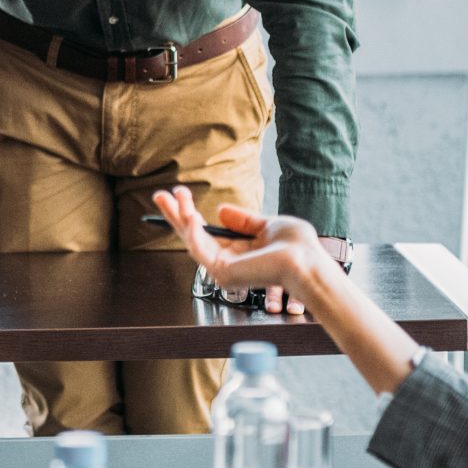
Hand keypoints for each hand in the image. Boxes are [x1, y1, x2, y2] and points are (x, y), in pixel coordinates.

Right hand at [153, 188, 332, 312]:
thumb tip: (220, 210)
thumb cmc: (297, 248)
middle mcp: (228, 264)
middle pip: (193, 237)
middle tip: (160, 195)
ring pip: (191, 240)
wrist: (307, 261)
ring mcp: (223, 271)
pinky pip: (199, 248)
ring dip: (179, 216)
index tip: (180, 196)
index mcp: (238, 254)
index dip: (191, 215)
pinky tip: (187, 213)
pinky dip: (191, 229)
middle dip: (175, 215)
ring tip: (168, 196)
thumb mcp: (267, 225)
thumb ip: (244, 221)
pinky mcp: (222, 272)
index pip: (207, 234)